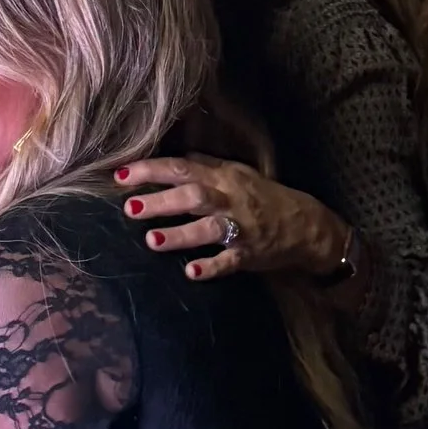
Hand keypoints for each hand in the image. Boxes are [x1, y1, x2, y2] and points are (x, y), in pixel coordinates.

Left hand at [114, 155, 347, 283]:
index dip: (152, 170)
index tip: (121, 174)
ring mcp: (240, 228)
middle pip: (193, 196)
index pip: (183, 168)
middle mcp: (230, 200)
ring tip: (151, 241)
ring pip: (208, 229)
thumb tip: (177, 156)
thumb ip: (208, 165)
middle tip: (129, 207)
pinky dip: (211, 267)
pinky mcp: (249, 255)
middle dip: (161, 201)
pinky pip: (229, 261)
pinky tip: (191, 272)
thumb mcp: (238, 173)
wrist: (305, 225)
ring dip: (180, 235)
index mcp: (225, 178)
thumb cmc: (266, 197)